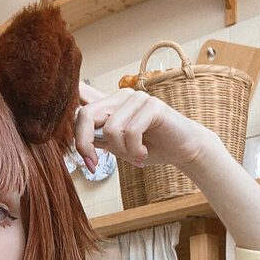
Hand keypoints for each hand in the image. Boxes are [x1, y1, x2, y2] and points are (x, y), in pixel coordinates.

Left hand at [75, 82, 214, 174]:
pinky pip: (131, 132)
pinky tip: (144, 153)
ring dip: (121, 151)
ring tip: (135, 155)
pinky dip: (135, 150)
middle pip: (86, 115)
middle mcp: (121, 95)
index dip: (78, 139)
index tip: (89, 164)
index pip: (80, 111)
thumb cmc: (149, 147)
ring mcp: (137, 98)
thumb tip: (78, 141)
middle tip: (97, 164)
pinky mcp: (153, 105)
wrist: (181, 149)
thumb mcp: (117, 146)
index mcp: (110, 103)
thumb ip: (98, 140)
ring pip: (111, 129)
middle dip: (86, 145)